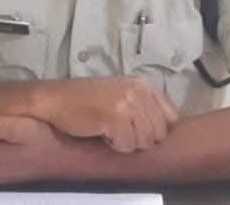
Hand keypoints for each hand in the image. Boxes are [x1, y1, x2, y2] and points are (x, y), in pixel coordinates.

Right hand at [37, 76, 177, 152]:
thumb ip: (145, 105)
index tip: (138, 129)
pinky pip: (127, 145)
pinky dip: (115, 145)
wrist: (58, 99)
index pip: (171, 117)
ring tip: (110, 129)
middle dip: (140, 138)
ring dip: (127, 142)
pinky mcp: (114, 118)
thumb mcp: (122, 93)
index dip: (155, 129)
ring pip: (144, 141)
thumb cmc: (87, 99)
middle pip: (158, 133)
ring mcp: (127, 104)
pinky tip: (102, 132)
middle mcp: (138, 91)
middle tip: (119, 129)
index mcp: (143, 84)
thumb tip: (165, 130)